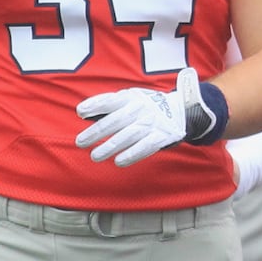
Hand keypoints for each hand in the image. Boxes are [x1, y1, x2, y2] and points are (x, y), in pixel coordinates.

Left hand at [75, 67, 222, 165]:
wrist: (181, 110)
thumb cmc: (146, 107)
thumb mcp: (130, 99)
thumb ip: (109, 105)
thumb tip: (83, 113)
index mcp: (131, 98)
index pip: (111, 100)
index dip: (95, 105)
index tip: (80, 112)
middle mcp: (141, 109)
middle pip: (116, 120)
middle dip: (97, 132)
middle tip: (80, 142)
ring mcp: (152, 123)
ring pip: (129, 135)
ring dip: (111, 146)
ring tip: (95, 156)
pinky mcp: (162, 136)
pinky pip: (145, 147)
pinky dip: (132, 154)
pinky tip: (119, 162)